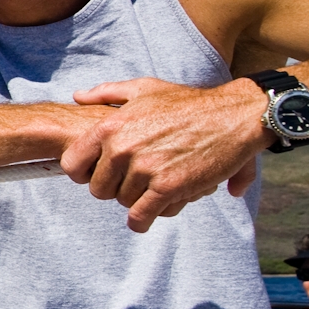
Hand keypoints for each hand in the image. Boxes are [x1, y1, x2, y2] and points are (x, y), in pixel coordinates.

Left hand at [62, 78, 268, 231]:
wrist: (235, 115)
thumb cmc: (188, 102)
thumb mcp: (144, 88)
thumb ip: (106, 92)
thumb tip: (78, 97)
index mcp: (110, 127)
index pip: (73, 164)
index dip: (85, 173)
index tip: (100, 173)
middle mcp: (122, 148)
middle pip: (99, 189)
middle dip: (115, 188)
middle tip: (135, 181)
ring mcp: (144, 168)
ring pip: (123, 202)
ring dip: (138, 200)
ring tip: (154, 187)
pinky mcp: (168, 186)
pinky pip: (141, 216)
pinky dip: (142, 221)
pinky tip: (146, 218)